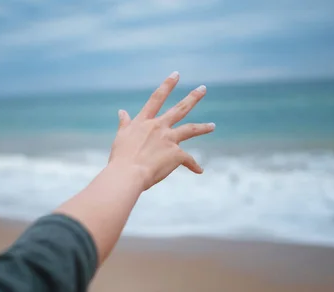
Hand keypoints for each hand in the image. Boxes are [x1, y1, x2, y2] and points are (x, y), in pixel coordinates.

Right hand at [108, 71, 214, 190]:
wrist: (128, 174)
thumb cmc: (120, 158)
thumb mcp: (121, 137)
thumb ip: (124, 124)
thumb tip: (121, 112)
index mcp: (143, 122)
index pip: (157, 98)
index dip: (167, 85)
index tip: (176, 74)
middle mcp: (158, 127)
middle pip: (179, 109)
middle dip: (192, 97)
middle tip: (203, 88)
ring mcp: (169, 139)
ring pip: (190, 129)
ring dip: (203, 127)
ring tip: (212, 126)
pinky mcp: (176, 154)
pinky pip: (188, 159)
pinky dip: (194, 165)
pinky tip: (199, 170)